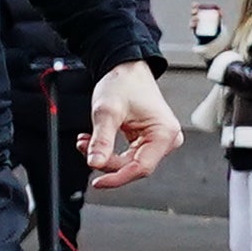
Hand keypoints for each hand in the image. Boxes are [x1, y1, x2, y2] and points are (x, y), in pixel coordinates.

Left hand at [80, 64, 181, 189]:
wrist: (126, 67)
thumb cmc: (123, 83)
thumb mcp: (107, 112)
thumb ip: (101, 141)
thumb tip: (95, 164)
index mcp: (164, 133)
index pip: (141, 168)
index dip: (117, 178)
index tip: (97, 183)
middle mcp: (167, 139)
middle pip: (134, 166)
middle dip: (106, 161)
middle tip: (84, 147)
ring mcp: (159, 139)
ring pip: (129, 162)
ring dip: (106, 155)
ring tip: (86, 141)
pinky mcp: (150, 139)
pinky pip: (129, 154)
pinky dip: (110, 150)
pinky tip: (95, 140)